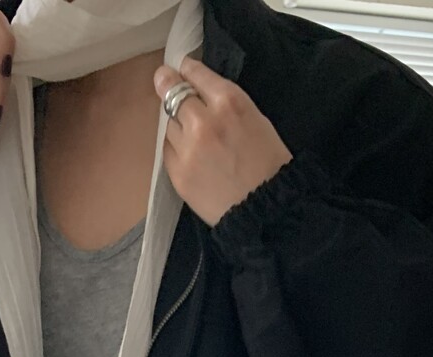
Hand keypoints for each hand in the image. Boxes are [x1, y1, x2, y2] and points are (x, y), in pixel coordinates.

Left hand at [153, 57, 292, 226]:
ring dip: (177, 124)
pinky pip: (168, 150)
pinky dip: (176, 149)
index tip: (182, 70)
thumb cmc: (268, 164)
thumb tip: (198, 88)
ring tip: (194, 137)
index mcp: (229, 102)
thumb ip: (224, 101)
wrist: (264, 210)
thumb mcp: (255, 118)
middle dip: (168, 86)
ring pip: (169, 124)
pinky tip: (192, 156)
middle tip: (164, 82)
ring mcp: (187, 148)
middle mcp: (203, 121)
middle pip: (173, 93)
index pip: (194, 73)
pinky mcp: (177, 172)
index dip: (186, 70)